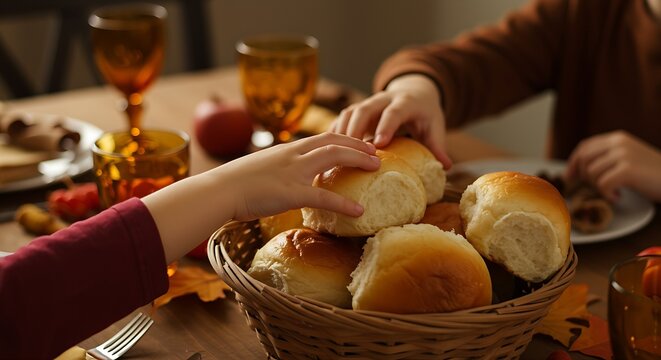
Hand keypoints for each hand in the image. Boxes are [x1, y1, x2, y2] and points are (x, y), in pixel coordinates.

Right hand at [219, 132, 379, 220]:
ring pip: (334, 157)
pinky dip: (344, 204)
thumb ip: (280, 170)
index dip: (346, 138)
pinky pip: (324, 197)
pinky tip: (359, 211)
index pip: (324, 137)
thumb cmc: (235, 183)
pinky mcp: (291, 193)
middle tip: (377, 153)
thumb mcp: (262, 169)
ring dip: (359, 160)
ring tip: (376, 168)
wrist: (219, 190)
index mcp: (288, 149)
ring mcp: (293, 172)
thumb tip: (289, 178)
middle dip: (359, 145)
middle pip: (334, 141)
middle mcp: (294, 155)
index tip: (361, 143)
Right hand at [331, 74, 451, 168]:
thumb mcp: (434, 126)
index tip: (379, 144)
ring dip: (342, 133)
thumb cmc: (424, 114)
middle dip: (356, 129)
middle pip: (365, 109)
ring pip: (349, 112)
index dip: (386, 126)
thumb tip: (445, 167)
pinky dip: (334, 134)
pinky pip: (342, 118)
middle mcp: (383, 99)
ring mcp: (368, 103)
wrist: (414, 91)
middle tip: (350, 151)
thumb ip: (437, 145)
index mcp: (405, 102)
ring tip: (336, 154)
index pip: (394, 112)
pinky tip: (328, 152)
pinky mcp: (357, 110)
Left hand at [566, 131, 660, 201]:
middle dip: (584, 177)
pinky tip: (619, 197)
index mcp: (617, 138)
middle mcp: (619, 143)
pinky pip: (603, 184)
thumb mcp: (628, 159)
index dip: (573, 163)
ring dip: (599, 188)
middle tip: (598, 188)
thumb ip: (607, 158)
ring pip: (592, 173)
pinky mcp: (628, 170)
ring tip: (614, 192)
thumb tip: (576, 170)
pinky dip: (608, 194)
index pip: (585, 147)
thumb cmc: (653, 174)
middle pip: (584, 160)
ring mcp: (623, 155)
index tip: (569, 177)